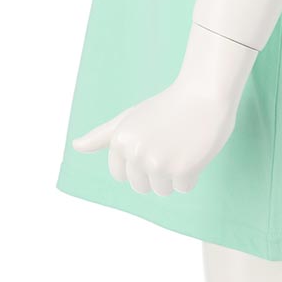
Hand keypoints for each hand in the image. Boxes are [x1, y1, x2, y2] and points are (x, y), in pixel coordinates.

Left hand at [72, 78, 238, 195]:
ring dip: (175, 174)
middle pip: (141, 187)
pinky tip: (195, 149)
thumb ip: (103, 135)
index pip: (121, 176)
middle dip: (157, 170)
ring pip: (162, 190)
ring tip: (182, 144)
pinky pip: (184, 188)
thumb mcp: (131, 116)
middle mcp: (135, 153)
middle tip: (170, 141)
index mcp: (120, 141)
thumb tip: (76, 146)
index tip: (153, 140)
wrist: (205, 91)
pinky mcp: (182, 169)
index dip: (139, 162)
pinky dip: (192, 174)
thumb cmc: (169, 104)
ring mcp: (158, 163)